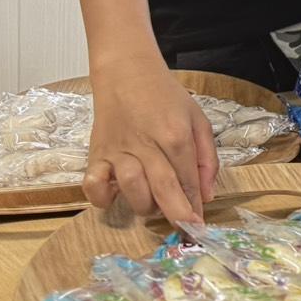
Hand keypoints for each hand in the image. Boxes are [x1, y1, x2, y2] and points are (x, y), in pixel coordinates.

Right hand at [84, 56, 217, 222]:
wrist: (127, 72)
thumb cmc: (166, 97)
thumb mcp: (197, 119)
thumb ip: (206, 158)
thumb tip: (206, 195)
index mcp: (176, 134)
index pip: (188, 178)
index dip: (194, 205)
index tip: (199, 226)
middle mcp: (147, 143)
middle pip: (163, 187)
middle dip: (176, 213)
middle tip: (183, 228)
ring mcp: (119, 149)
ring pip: (131, 187)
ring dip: (144, 205)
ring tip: (152, 205)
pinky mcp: (97, 152)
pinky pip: (93, 183)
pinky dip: (101, 197)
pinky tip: (114, 198)